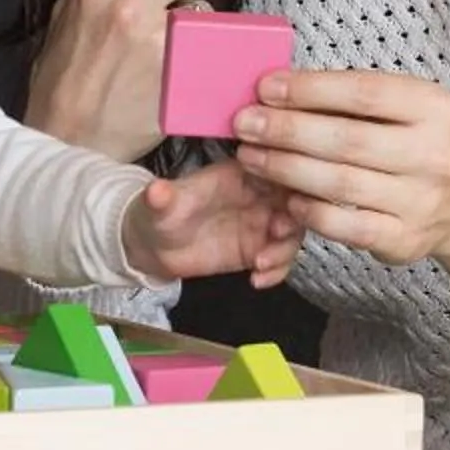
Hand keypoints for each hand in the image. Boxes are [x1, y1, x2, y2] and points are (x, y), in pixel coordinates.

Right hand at [27, 0, 213, 160]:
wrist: (65, 142)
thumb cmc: (61, 85)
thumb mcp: (63, 20)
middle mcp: (126, 5)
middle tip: (167, 16)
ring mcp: (156, 39)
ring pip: (204, 6)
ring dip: (195, 23)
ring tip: (168, 51)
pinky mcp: (178, 71)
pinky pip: (210, 43)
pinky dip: (203, 53)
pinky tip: (182, 71)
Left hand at [119, 157, 303, 288]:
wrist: (156, 247)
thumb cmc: (162, 212)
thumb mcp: (161, 204)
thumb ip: (163, 198)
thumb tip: (156, 190)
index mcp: (241, 173)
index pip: (274, 169)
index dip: (286, 181)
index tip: (283, 197)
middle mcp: (257, 196)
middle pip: (293, 200)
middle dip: (294, 216)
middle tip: (278, 233)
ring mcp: (260, 224)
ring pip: (292, 232)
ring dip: (285, 248)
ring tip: (261, 263)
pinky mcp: (258, 250)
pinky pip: (280, 260)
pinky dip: (276, 271)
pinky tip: (256, 280)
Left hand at [230, 70, 449, 265]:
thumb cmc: (418, 140)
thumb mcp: (405, 106)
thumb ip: (351, 98)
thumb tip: (277, 90)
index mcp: (433, 108)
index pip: (364, 93)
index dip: (309, 90)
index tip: (266, 88)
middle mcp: (433, 155)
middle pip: (347, 139)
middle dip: (286, 130)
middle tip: (245, 123)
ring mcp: (421, 201)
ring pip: (340, 184)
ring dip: (286, 169)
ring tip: (251, 156)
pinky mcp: (405, 240)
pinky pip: (346, 227)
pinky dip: (310, 212)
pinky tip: (285, 197)